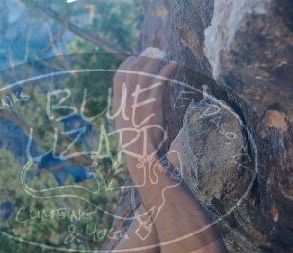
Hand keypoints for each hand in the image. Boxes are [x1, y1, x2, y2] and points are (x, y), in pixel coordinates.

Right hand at [112, 48, 177, 169]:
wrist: (145, 160)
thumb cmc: (142, 149)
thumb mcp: (132, 130)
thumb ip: (134, 114)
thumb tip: (143, 104)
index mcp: (118, 107)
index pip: (119, 77)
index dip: (128, 64)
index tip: (137, 58)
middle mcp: (126, 102)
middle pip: (132, 70)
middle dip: (144, 58)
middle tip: (156, 52)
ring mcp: (138, 102)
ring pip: (146, 72)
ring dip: (156, 61)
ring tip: (166, 56)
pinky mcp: (152, 104)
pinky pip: (159, 80)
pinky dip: (167, 70)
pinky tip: (174, 65)